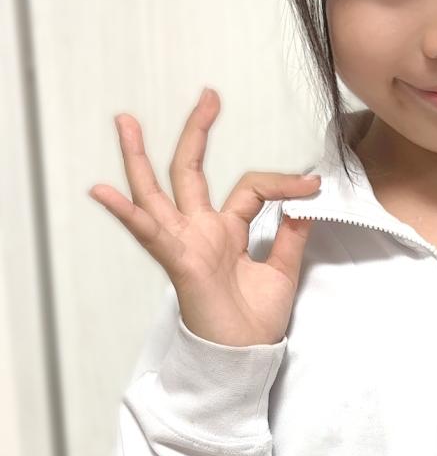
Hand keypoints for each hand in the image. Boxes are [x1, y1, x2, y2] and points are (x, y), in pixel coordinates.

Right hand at [88, 87, 322, 345]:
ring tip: (126, 122)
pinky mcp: (178, 262)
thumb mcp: (283, 270)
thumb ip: (291, 235)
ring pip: (157, 193)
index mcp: (226, 231)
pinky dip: (126, 212)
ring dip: (140, 158)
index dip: (283, 183)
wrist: (245, 358)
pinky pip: (149, 234)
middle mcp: (200, 231)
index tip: (314, 185)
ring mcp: (185, 244)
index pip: (252, 188)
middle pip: (191, 172)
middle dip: (197, 133)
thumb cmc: (255, 321)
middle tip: (207, 96)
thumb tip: (305, 203)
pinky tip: (103, 190)